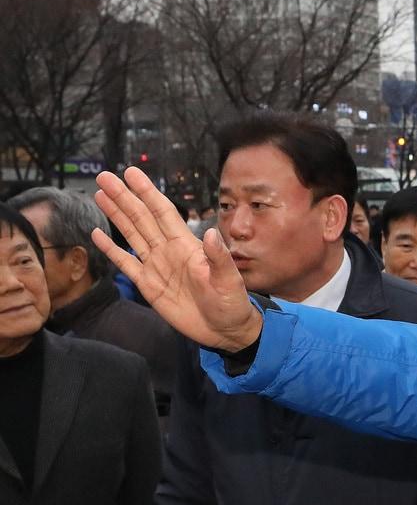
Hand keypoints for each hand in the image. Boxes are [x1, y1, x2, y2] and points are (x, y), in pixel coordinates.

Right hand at [90, 168, 262, 352]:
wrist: (225, 331)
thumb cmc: (232, 303)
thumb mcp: (229, 279)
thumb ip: (218, 257)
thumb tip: (210, 233)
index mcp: (187, 245)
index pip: (163, 212)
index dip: (147, 192)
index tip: (131, 173)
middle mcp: (168, 251)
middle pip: (141, 218)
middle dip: (123, 197)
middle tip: (104, 177)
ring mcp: (157, 266)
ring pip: (132, 234)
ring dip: (116, 215)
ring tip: (100, 195)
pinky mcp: (148, 285)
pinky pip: (126, 263)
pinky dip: (111, 249)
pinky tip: (98, 234)